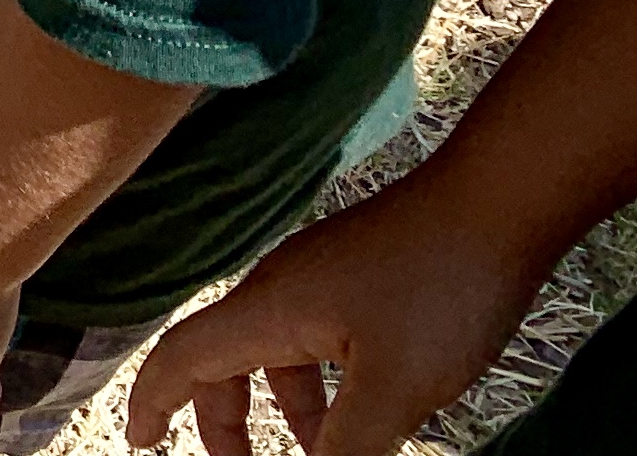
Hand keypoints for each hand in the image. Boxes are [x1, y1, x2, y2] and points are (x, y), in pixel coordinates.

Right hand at [122, 182, 535, 453]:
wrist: (495, 204)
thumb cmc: (441, 287)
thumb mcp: (395, 386)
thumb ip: (348, 448)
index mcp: (269, 310)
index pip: (183, 358)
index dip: (154, 402)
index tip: (141, 441)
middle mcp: (279, 290)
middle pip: (222, 361)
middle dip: (224, 422)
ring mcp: (317, 280)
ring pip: (275, 356)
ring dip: (284, 412)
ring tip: (321, 455)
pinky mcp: (354, 278)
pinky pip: (313, 342)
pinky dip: (321, 389)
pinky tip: (366, 412)